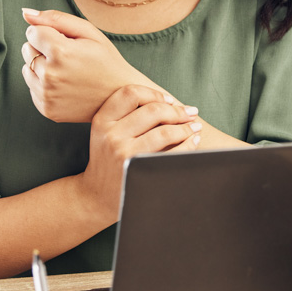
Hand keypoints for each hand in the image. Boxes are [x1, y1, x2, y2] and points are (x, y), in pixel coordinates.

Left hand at [21, 8, 164, 121]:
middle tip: (68, 58)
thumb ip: (55, 19)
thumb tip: (25, 13)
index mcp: (60, 52)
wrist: (119, 96)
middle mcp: (50, 75)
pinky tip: (64, 85)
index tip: (66, 42)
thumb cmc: (106, 61)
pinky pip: (32, 88)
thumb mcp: (89, 32)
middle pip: (27, 50)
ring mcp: (47, 95)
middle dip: (42, 49)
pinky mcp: (46, 109)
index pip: (32, 32)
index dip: (49, 33)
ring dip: (41, 67)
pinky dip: (44, 84)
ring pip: (27, 69)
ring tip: (66, 72)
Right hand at [76, 84, 201, 222]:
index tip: (170, 100)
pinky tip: (193, 141)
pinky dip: (188, 145)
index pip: (131, 94)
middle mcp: (111, 136)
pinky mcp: (139, 171)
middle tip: (190, 113)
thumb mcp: (105, 134)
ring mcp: (124, 154)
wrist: (96, 197)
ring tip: (195, 127)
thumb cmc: (107, 161)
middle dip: (177, 110)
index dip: (154, 93)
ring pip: (164, 132)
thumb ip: (126, 117)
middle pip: (152, 111)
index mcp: (102, 121)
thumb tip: (169, 102)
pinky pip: (172, 153)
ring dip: (186, 127)